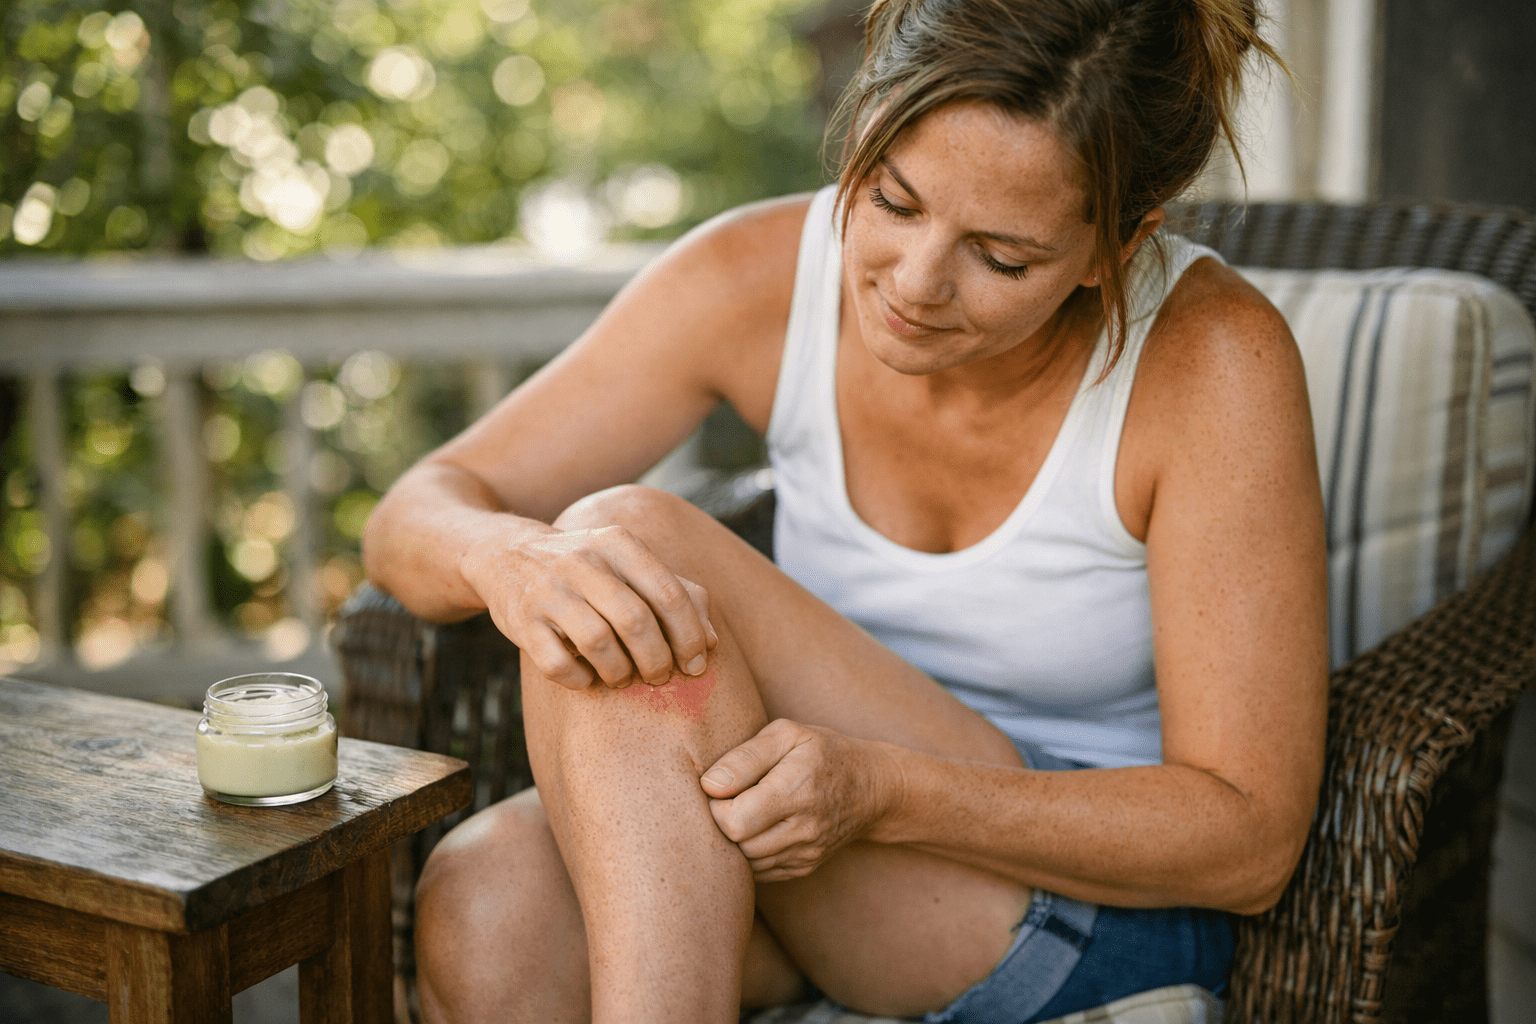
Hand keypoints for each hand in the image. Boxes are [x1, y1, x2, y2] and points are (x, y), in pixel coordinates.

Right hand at [460, 523, 716, 689]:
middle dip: (657, 660)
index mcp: (619, 543)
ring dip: (621, 672)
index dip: (689, 635)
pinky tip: (589, 678)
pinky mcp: (522, 620)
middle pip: (636, 621)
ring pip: (598, 643)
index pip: (669, 592)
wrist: (505, 553)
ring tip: (625, 678)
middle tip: (660, 676)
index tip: (695, 664)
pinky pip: (559, 664)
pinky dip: (582, 680)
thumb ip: (678, 596)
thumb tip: (712, 642)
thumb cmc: (589, 570)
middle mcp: (583, 561)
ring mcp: (549, 590)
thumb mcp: (630, 566)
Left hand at [701, 719, 902, 881]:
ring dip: (735, 840)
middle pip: (738, 846)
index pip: (735, 821)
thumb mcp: (787, 734)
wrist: (873, 787)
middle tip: (729, 800)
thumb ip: (745, 757)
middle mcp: (804, 829)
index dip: (715, 807)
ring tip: (743, 812)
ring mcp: (806, 853)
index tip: (720, 788)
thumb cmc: (823, 752)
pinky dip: (751, 853)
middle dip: (722, 824)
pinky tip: (758, 828)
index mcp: (797, 790)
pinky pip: (761, 872)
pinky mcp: (805, 867)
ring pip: (747, 863)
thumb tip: (709, 785)